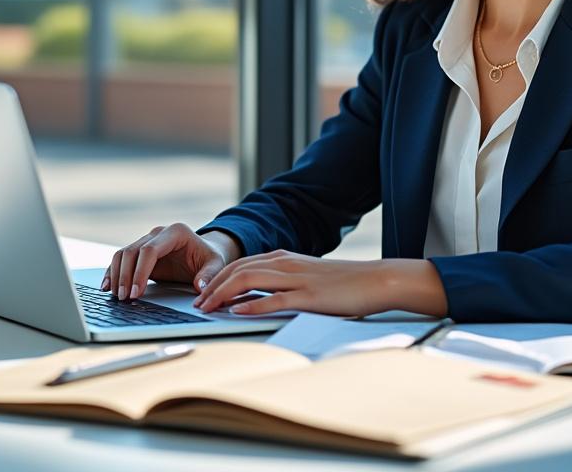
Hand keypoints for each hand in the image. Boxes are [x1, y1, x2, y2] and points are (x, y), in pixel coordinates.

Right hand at [103, 223, 241, 300]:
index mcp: (175, 232)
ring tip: (116, 296)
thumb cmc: (209, 258)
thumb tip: (200, 287)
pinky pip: (121, 260)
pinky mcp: (140, 252)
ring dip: (116, 275)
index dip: (140, 272)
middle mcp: (158, 234)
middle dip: (125, 276)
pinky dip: (113, 272)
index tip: (136, 292)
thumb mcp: (216, 265)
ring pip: (122, 254)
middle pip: (132, 251)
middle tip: (124, 298)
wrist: (204, 253)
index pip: (150, 250)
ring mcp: (147, 241)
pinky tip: (107, 287)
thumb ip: (209, 275)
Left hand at [192, 250, 444, 317]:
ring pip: (250, 280)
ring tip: (208, 307)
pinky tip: (238, 312)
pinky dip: (253, 305)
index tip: (201, 294)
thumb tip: (252, 298)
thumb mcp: (306, 276)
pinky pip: (275, 299)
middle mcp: (287, 264)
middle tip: (196, 303)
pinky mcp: (309, 297)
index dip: (217, 278)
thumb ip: (280, 283)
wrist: (375, 281)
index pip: (241, 264)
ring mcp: (297, 279)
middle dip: (213, 286)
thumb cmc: (343, 283)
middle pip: (239, 270)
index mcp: (285, 259)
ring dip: (224, 294)